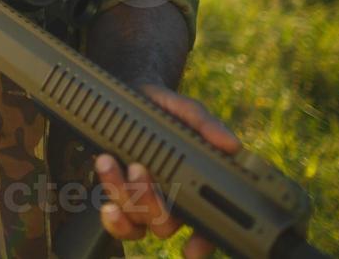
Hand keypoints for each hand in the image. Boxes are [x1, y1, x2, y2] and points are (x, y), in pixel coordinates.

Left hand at [96, 83, 241, 257]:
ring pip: (138, 221)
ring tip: (109, 162)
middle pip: (164, 224)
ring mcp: (144, 201)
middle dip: (150, 201)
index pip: (208, 225)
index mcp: (196, 187)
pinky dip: (113, 220)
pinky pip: (118, 224)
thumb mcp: (187, 110)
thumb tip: (231, 144)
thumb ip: (206, 125)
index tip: (193, 246)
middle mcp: (172, 201)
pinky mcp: (120, 196)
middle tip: (138, 169)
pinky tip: (108, 206)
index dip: (203, 242)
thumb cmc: (167, 109)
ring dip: (123, 196)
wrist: (132, 95)